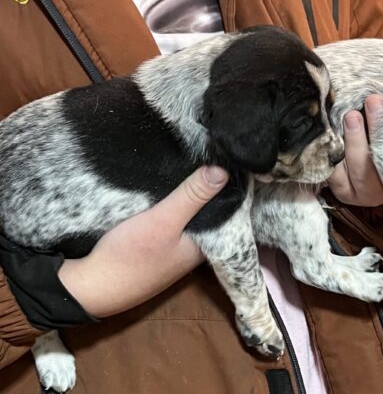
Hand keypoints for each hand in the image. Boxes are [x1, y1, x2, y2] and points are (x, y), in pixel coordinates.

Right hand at [58, 166, 227, 317]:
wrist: (91, 288)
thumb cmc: (130, 256)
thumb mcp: (164, 220)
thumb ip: (192, 197)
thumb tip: (223, 172)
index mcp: (204, 247)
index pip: (225, 214)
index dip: (225, 190)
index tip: (226, 163)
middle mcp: (193, 252)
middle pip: (205, 216)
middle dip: (205, 192)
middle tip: (205, 159)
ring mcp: (173, 253)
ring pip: (187, 220)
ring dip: (186, 200)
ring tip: (187, 168)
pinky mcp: (155, 251)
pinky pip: (170, 225)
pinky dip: (170, 210)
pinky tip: (164, 193)